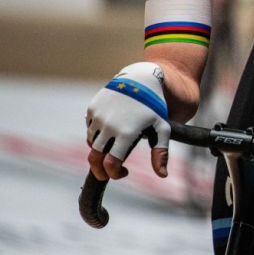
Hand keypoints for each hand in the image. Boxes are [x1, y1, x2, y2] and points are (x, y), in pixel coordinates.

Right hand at [85, 62, 170, 180]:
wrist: (141, 79)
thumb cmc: (155, 106)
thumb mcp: (162, 128)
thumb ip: (161, 153)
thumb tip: (162, 176)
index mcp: (127, 133)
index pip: (111, 164)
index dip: (113, 174)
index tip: (123, 172)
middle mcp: (109, 125)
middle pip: (94, 158)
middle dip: (99, 170)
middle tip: (107, 173)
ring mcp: (98, 116)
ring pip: (92, 143)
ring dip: (101, 150)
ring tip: (115, 145)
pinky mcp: (92, 108)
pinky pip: (90, 129)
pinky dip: (98, 134)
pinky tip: (111, 128)